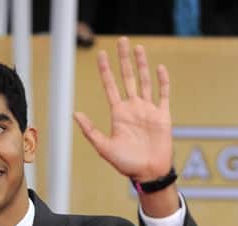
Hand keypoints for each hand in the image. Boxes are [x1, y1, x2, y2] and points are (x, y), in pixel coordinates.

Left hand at [74, 37, 172, 181]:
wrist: (148, 173)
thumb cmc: (126, 164)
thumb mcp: (104, 147)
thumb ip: (90, 131)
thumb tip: (74, 114)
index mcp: (118, 114)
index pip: (110, 86)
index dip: (105, 71)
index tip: (100, 55)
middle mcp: (133, 108)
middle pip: (127, 78)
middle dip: (123, 60)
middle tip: (121, 41)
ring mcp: (148, 110)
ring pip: (144, 81)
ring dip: (142, 65)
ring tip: (138, 48)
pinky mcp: (162, 115)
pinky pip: (163, 94)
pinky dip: (162, 81)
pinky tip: (158, 68)